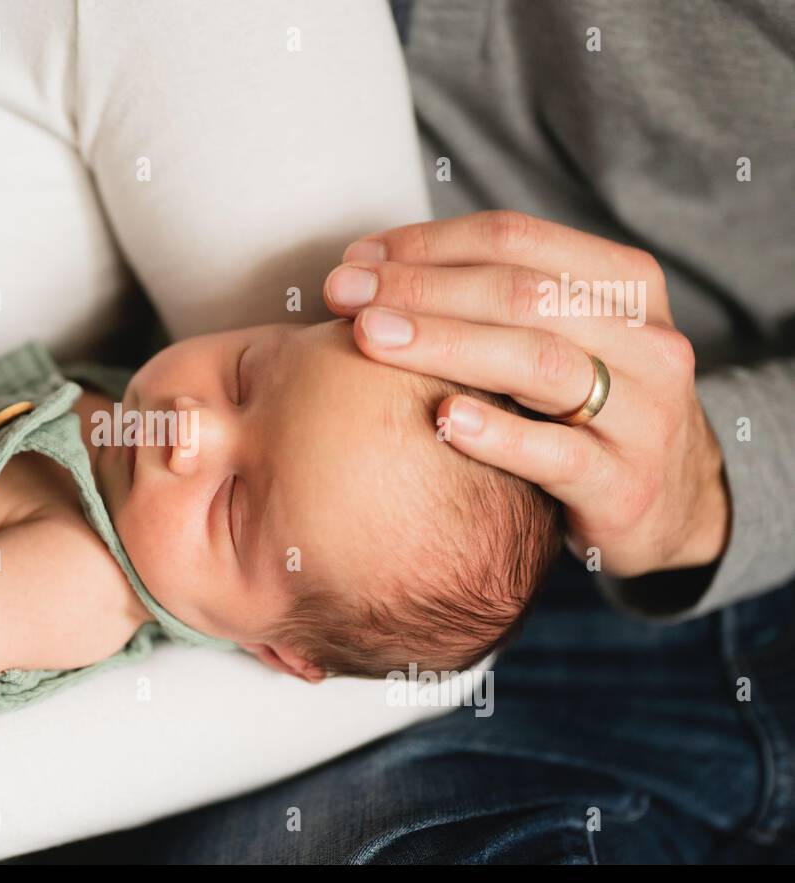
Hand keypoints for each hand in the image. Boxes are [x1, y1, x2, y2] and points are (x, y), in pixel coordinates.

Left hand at [324, 211, 728, 576]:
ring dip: (445, 344)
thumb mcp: (562, 340)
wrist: (673, 508)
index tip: (356, 258)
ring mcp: (642, 415)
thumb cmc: (585, 412)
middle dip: (422, 288)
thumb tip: (370, 271)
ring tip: (372, 339)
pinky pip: (557, 453)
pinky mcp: (626, 485)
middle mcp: (645, 340)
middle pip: (521, 294)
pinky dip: (498, 434)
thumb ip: (494, 303)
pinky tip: (441, 420)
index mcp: (624, 284)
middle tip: (344, 294)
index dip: (429, 243)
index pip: (516, 239)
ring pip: (538, 363)